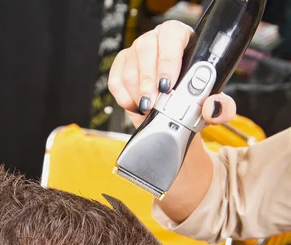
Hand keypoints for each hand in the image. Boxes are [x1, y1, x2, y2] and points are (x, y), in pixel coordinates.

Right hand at [108, 20, 235, 128]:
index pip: (171, 36)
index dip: (168, 59)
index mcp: (181, 39)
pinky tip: (137, 106)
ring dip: (138, 94)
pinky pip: (116, 80)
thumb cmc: (193, 102)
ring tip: (149, 108)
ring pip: (129, 69)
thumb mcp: (210, 105)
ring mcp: (136, 52)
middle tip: (153, 103)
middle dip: (148, 82)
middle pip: (144, 49)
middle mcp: (156, 41)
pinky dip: (125, 97)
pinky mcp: (121, 67)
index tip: (168, 85)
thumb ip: (221, 108)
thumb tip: (213, 107)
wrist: (174, 116)